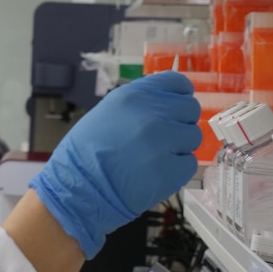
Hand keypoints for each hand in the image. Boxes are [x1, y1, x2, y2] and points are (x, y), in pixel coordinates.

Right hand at [29, 71, 200, 258]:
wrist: (79, 189)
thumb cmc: (85, 151)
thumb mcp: (107, 112)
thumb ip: (138, 104)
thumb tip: (163, 102)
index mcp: (134, 95)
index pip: (177, 82)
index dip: (178, 95)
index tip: (173, 107)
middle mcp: (153, 113)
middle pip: (190, 109)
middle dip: (178, 122)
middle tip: (160, 138)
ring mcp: (165, 141)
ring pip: (193, 137)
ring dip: (178, 146)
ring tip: (153, 157)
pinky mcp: (174, 169)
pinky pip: (189, 163)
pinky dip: (177, 169)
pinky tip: (155, 172)